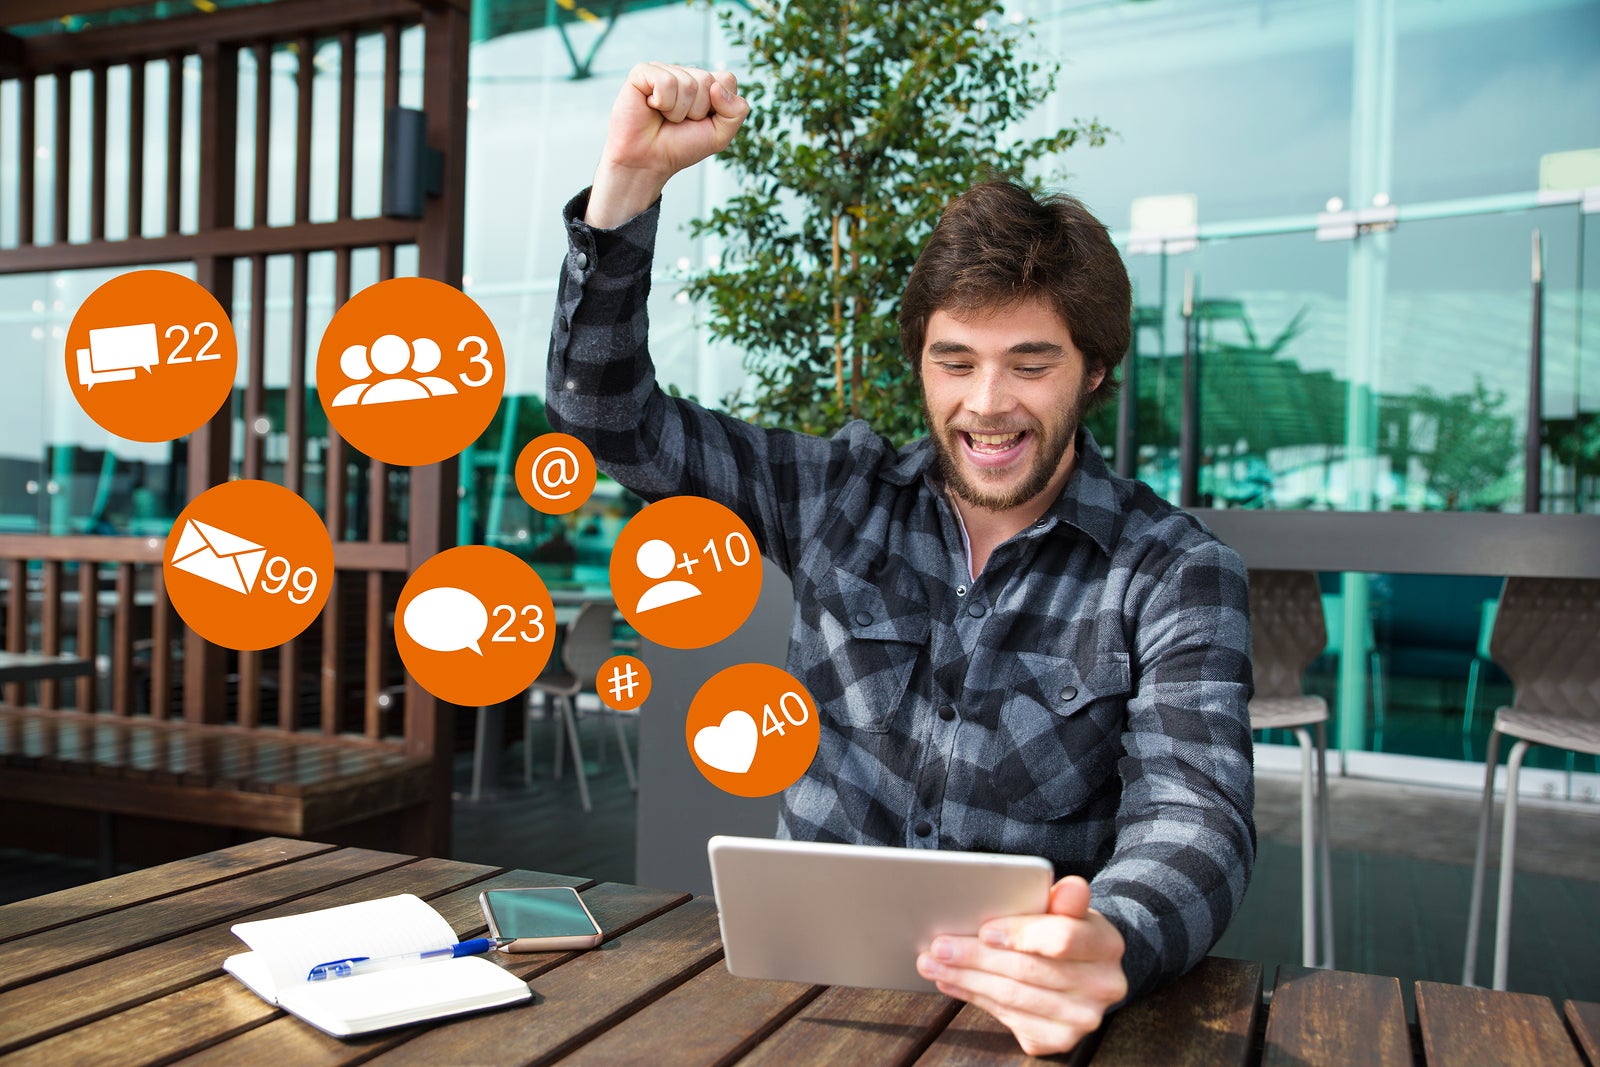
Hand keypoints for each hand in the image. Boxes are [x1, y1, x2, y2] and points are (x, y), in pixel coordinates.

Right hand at [586, 63, 748, 228]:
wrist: (648, 161)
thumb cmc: (681, 146)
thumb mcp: (720, 135)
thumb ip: (736, 111)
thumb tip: (717, 86)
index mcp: (704, 84)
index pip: (727, 79)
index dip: (719, 107)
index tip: (701, 122)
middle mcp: (684, 73)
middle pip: (708, 81)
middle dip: (697, 111)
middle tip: (679, 122)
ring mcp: (663, 70)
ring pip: (688, 84)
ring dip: (678, 111)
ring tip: (665, 117)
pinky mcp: (642, 72)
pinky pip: (666, 82)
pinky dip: (662, 103)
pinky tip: (651, 107)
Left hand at [915, 876, 1127, 1057]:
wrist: (1082, 969)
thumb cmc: (1065, 930)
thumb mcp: (1066, 908)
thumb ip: (1064, 898)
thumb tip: (1069, 887)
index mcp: (1108, 944)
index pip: (1061, 938)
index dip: (1020, 934)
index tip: (983, 930)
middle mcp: (1104, 987)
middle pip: (1028, 971)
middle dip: (976, 957)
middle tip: (939, 946)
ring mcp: (1083, 1019)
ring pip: (1013, 997)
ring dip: (966, 979)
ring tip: (934, 963)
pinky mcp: (1060, 1040)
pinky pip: (1009, 1019)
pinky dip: (976, 999)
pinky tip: (954, 983)